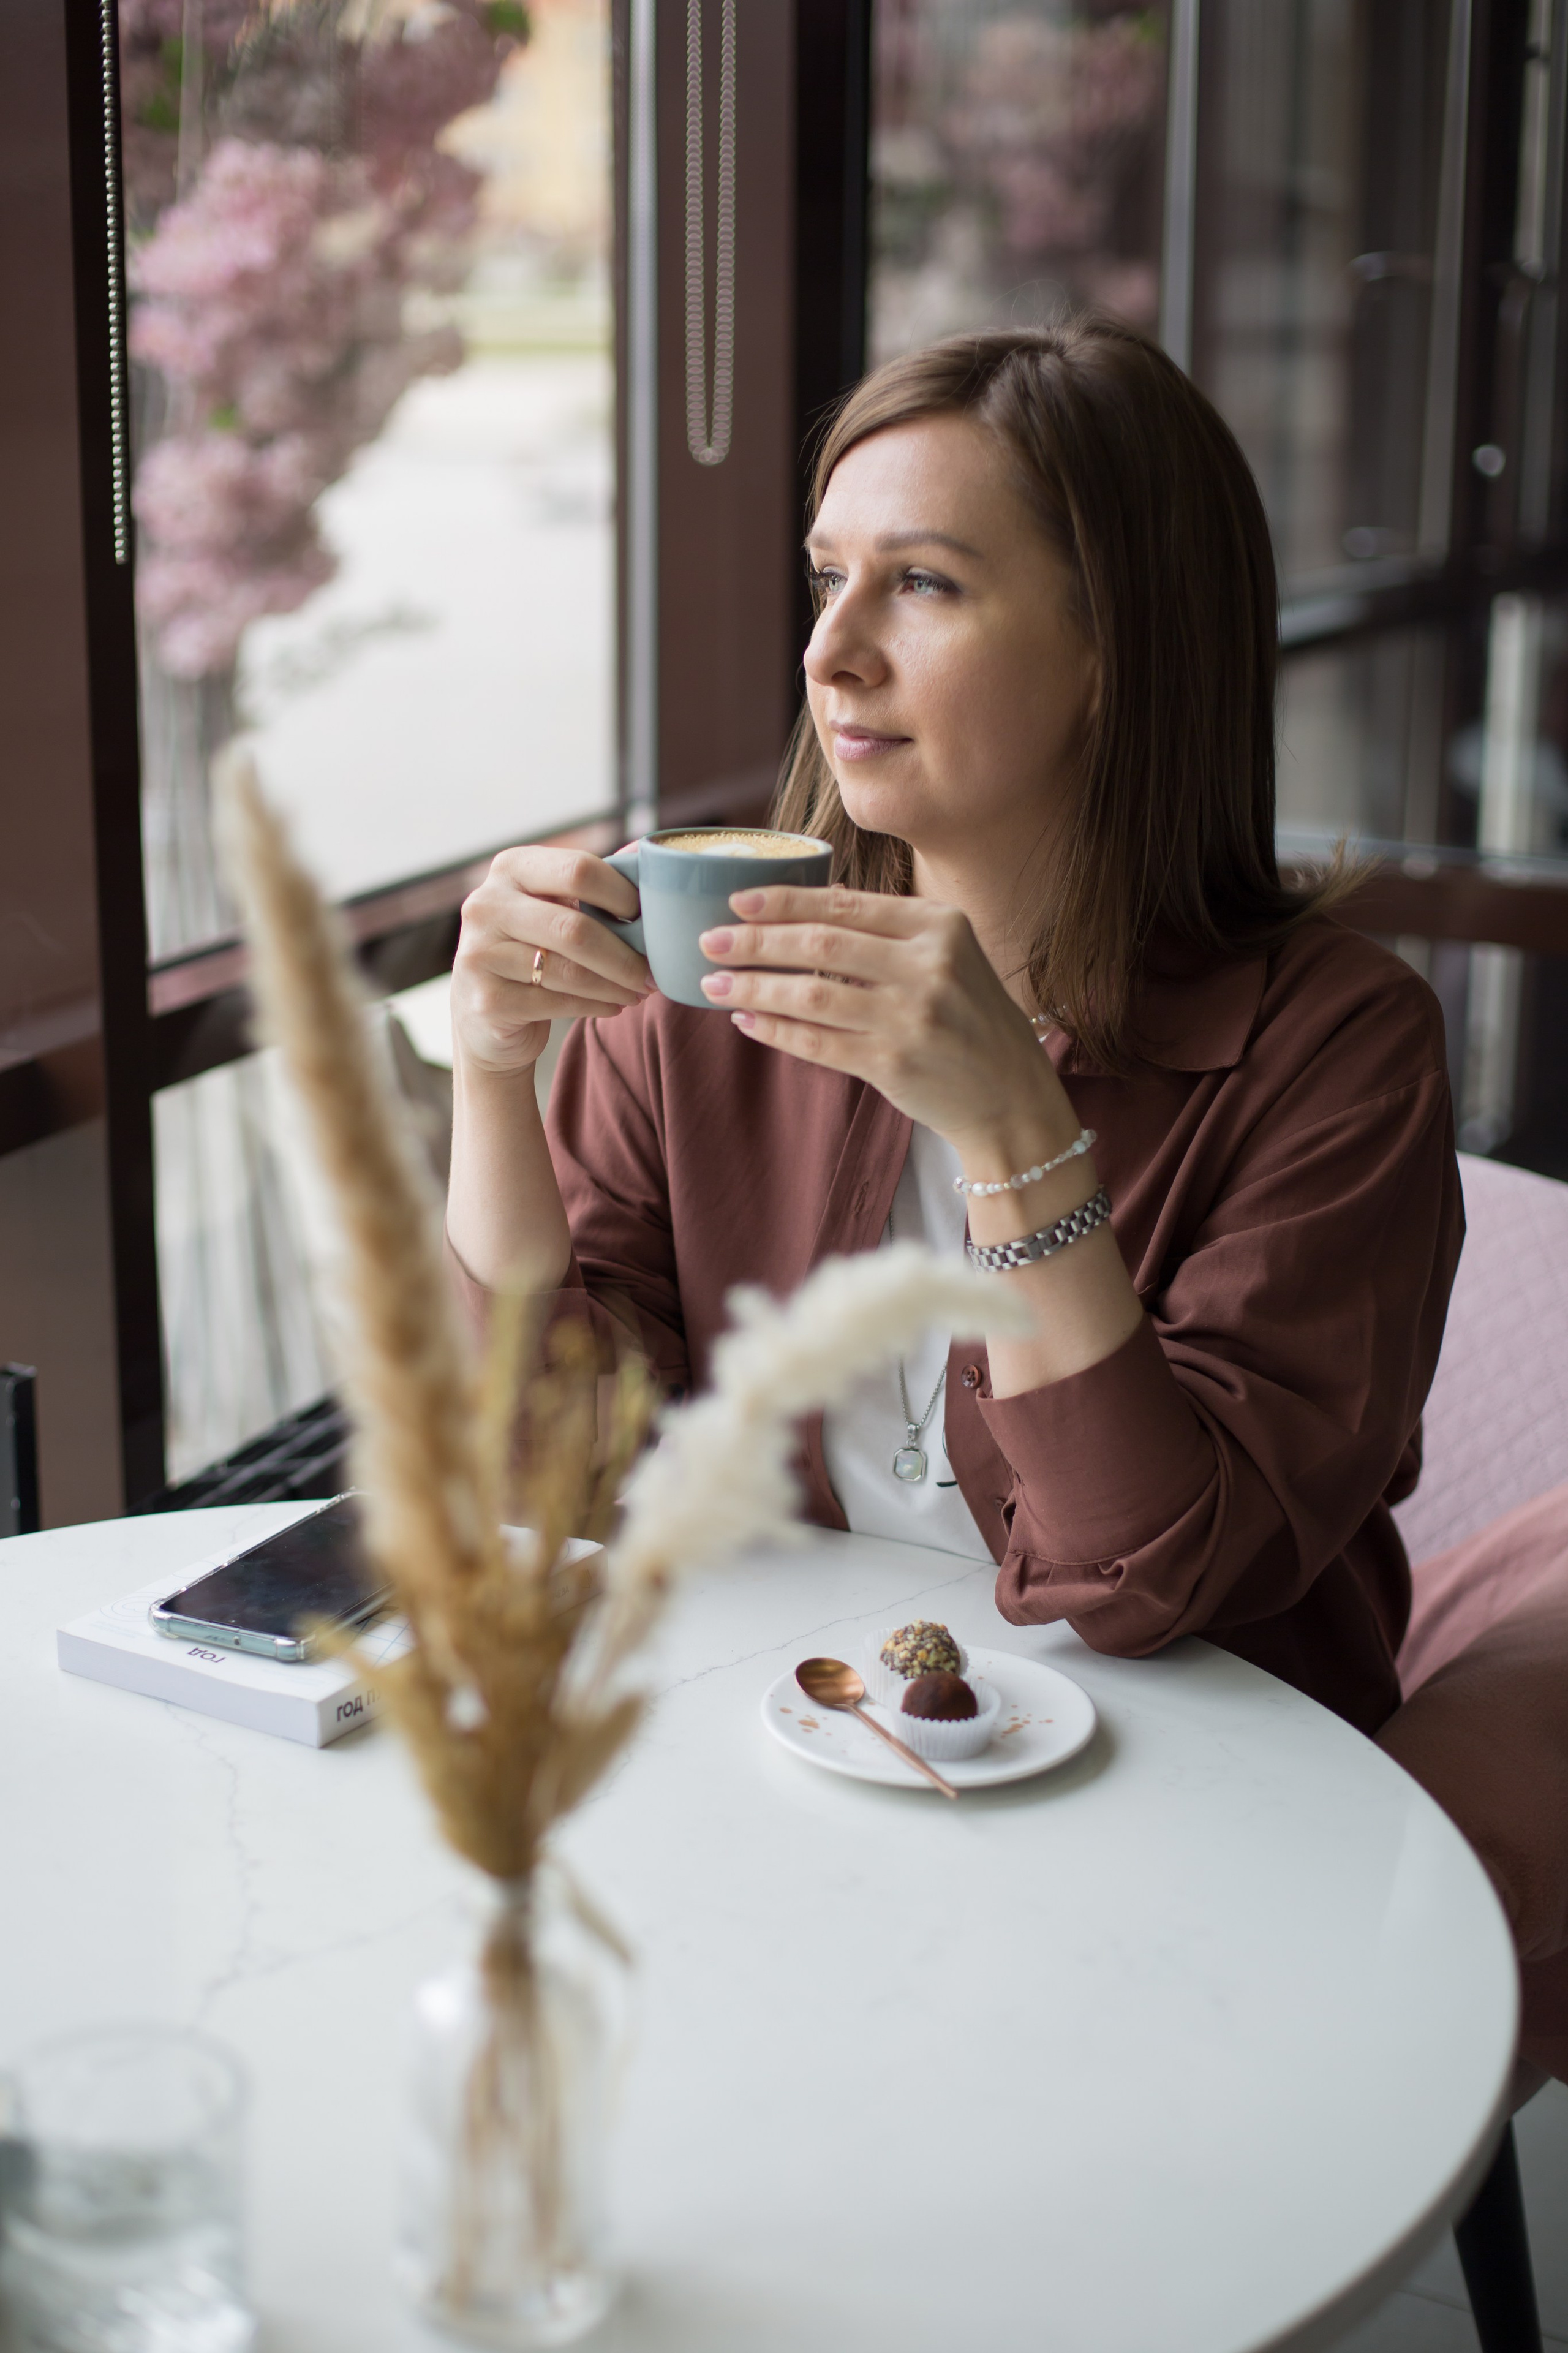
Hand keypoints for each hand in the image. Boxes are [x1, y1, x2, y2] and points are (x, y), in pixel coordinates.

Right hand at [451, 846, 650, 1078]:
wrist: (486, 1012)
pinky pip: (558, 1003)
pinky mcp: (487, 1001)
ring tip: (640, 991)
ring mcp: (480, 954)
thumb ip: (591, 881)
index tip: (649, 917)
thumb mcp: (554, 905)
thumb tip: (644, 853)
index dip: (622, 895)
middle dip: (624, 955)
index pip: (577, 870)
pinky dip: (596, 1006)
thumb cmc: (533, 948)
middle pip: (574, 928)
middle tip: (653, 972)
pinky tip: (613, 1006)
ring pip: (569, 972)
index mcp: (511, 868)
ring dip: (615, 985)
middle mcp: (487, 905)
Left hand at [697, 884, 1072, 1163]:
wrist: (1010, 1093)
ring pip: (810, 995)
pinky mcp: (893, 1064)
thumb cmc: (969, 1017)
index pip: (846, 904)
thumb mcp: (949, 956)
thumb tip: (806, 907)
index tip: (740, 900)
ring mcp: (911, 1018)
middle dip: (755, 941)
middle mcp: (928, 967)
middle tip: (710, 940)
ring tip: (714, 983)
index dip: (785, 901)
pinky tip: (747, 1020)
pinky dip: (775, 1030)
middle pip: (820, 945)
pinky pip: (817, 1043)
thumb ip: (889, 931)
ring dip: (754, 987)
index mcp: (940, 926)